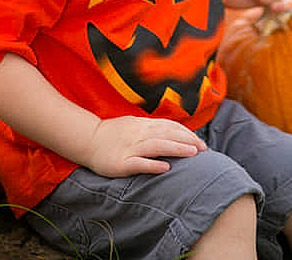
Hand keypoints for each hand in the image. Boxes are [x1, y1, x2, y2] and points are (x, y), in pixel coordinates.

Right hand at [87, 116, 206, 176]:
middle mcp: (139, 133)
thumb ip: (151, 128)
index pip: (169, 126)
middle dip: (187, 140)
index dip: (186, 133)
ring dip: (176, 148)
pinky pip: (138, 163)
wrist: (88, 139)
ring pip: (156, 146)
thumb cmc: (113, 134)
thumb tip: (171, 131)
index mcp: (142, 124)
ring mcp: (130, 147)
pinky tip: (166, 167)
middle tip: (203, 148)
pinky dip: (153, 164)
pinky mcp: (121, 163)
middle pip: (167, 134)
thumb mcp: (133, 124)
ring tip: (192, 153)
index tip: (200, 141)